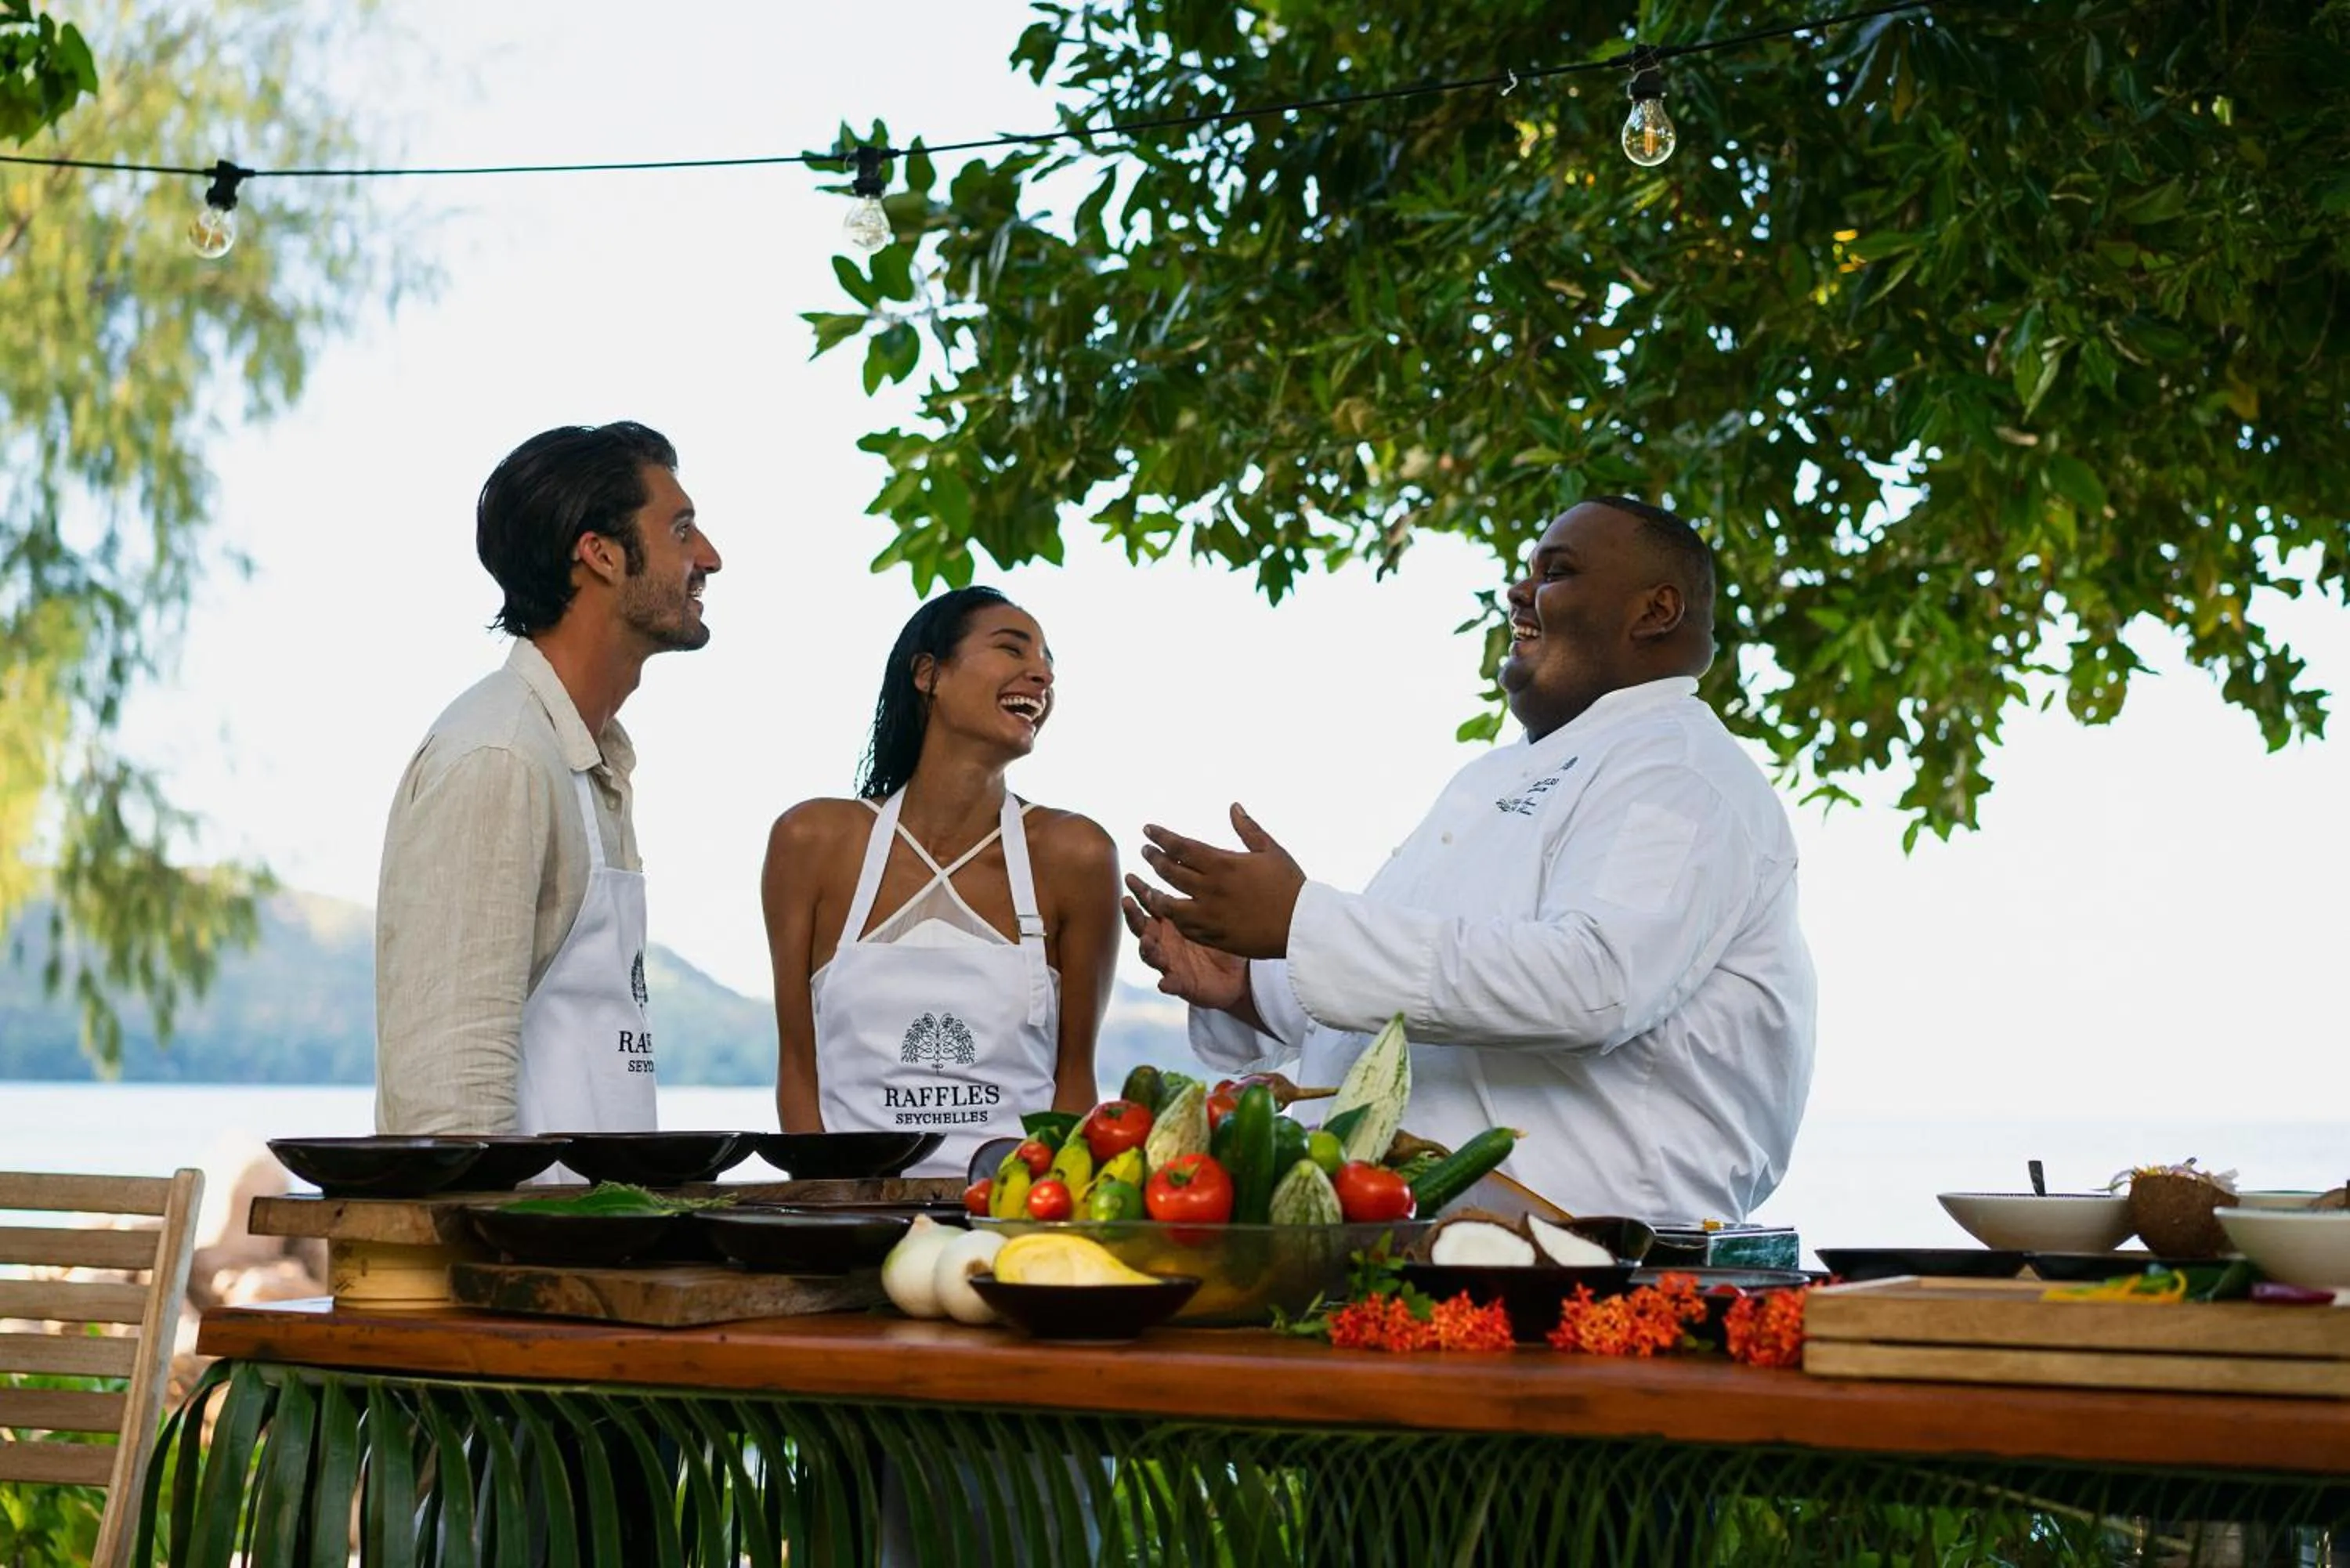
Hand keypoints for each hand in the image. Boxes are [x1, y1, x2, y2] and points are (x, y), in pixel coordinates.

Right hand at [1122, 889, 1248, 1009]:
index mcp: (1172, 922)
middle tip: (1127, 902)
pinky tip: (1164, 983)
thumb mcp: (1215, 914)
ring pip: (1151, 955)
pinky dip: (1167, 983)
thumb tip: (1208, 856)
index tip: (1130, 877)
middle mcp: (1165, 941)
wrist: (1236, 976)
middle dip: (1133, 916)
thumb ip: (1206, 892)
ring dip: (1147, 948)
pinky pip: (1172, 984)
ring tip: (1147, 941)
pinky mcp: (1181, 985)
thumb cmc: (1224, 941)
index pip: (1151, 903)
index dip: (1140, 892)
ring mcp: (1170, 963)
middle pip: (1142, 927)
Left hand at [1129, 803, 1305, 960]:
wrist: (1302, 925)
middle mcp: (1211, 889)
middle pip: (1170, 872)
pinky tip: (1172, 914)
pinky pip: (1186, 928)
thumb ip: (1248, 829)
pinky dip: (1175, 919)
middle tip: (1146, 852)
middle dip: (1154, 859)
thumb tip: (1233, 806)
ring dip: (1156, 894)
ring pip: (1170, 905)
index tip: (1148, 830)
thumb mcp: (1271, 850)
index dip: (1161, 837)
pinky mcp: (1215, 936)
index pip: (1180, 846)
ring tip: (1149, 888)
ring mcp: (1210, 916)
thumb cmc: (1290, 884)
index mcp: (1223, 864)